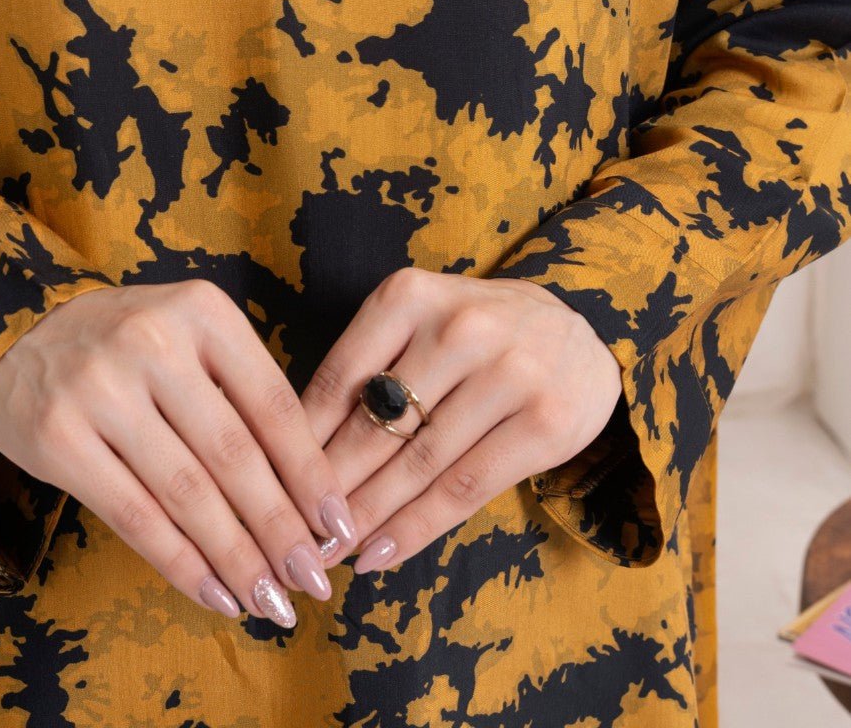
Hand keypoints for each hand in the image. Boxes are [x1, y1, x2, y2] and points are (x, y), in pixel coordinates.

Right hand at [0, 280, 358, 625]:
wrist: (21, 336)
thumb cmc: (131, 347)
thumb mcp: (191, 339)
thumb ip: (242, 396)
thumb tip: (311, 498)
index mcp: (201, 311)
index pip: (272, 404)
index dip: (311, 473)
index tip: (340, 525)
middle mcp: (152, 341)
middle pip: (233, 454)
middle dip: (281, 528)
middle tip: (313, 580)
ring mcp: (101, 388)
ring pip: (186, 494)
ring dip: (236, 558)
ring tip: (271, 602)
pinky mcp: (58, 436)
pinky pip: (134, 516)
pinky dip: (181, 565)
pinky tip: (215, 596)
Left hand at [298, 267, 624, 573]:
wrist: (578, 334)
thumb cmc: (475, 334)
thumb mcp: (417, 324)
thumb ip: (365, 369)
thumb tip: (296, 450)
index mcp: (411, 295)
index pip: (341, 378)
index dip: (302, 441)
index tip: (273, 486)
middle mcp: (460, 328)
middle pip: (375, 427)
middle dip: (329, 489)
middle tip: (293, 535)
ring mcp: (509, 373)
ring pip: (417, 465)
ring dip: (367, 518)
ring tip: (330, 553)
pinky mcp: (546, 422)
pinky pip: (465, 489)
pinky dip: (417, 529)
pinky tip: (381, 555)